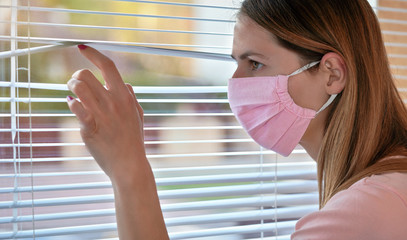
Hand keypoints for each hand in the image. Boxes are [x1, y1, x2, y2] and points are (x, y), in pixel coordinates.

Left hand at [67, 45, 145, 181]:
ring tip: (73, 93)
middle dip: (76, 76)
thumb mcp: (138, 116)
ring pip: (77, 87)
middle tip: (76, 84)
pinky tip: (72, 105)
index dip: (93, 53)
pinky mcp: (90, 127)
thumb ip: (132, 98)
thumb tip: (127, 85)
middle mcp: (113, 102)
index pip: (108, 66)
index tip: (82, 48)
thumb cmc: (134, 140)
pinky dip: (71, 103)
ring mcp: (101, 114)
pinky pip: (75, 107)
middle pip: (85, 74)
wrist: (129, 164)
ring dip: (71, 87)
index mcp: (125, 96)